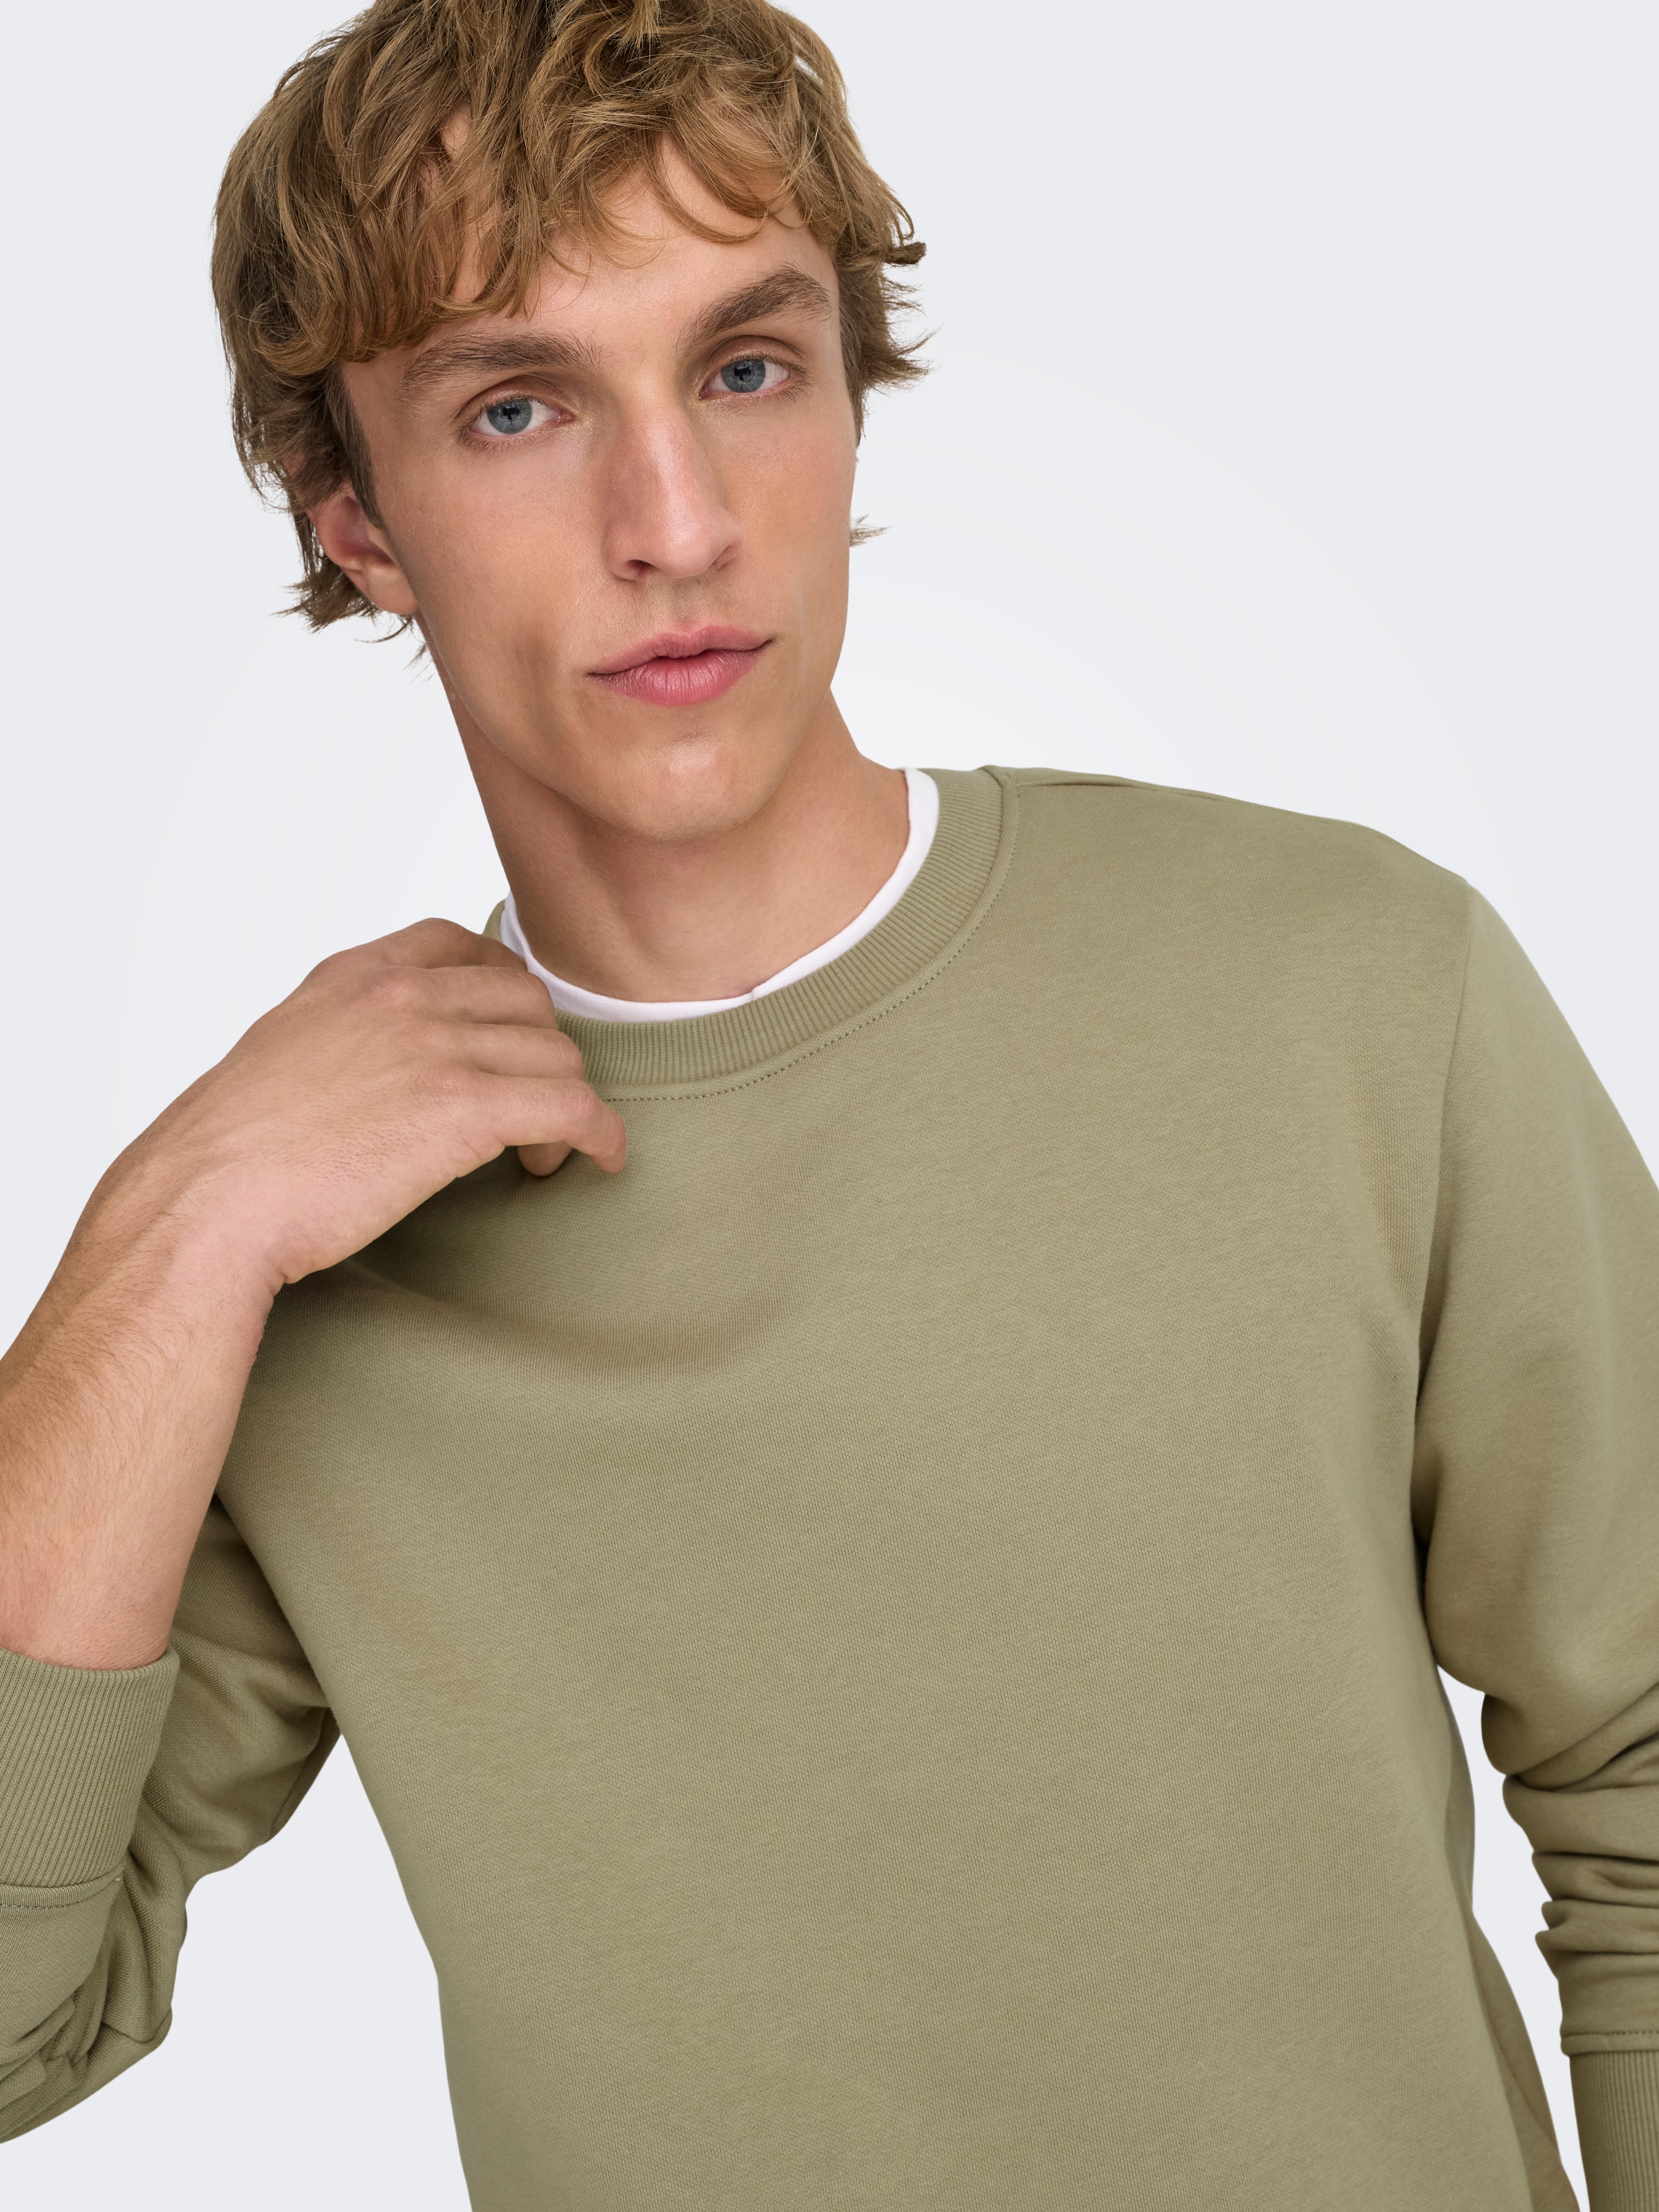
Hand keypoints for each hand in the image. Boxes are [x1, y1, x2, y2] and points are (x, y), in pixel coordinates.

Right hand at [106, 916, 625, 1296]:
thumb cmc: (234, 1151)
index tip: (509, 1031)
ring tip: (540, 1151)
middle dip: (537, 1054)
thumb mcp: (282, 1054)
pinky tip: (598, 1159)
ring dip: (564, 1103)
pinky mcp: (466, 1109)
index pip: (458, 944)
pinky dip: (600, 1134)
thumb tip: (372, 1064)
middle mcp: (402, 997)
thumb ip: (340, 1036)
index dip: (501, 988)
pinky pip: (574, 1108)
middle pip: (524, 1002)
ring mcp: (437, 1047)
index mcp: (354, 977)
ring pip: (557, 1056)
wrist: (209, 1201)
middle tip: (526, 1108)